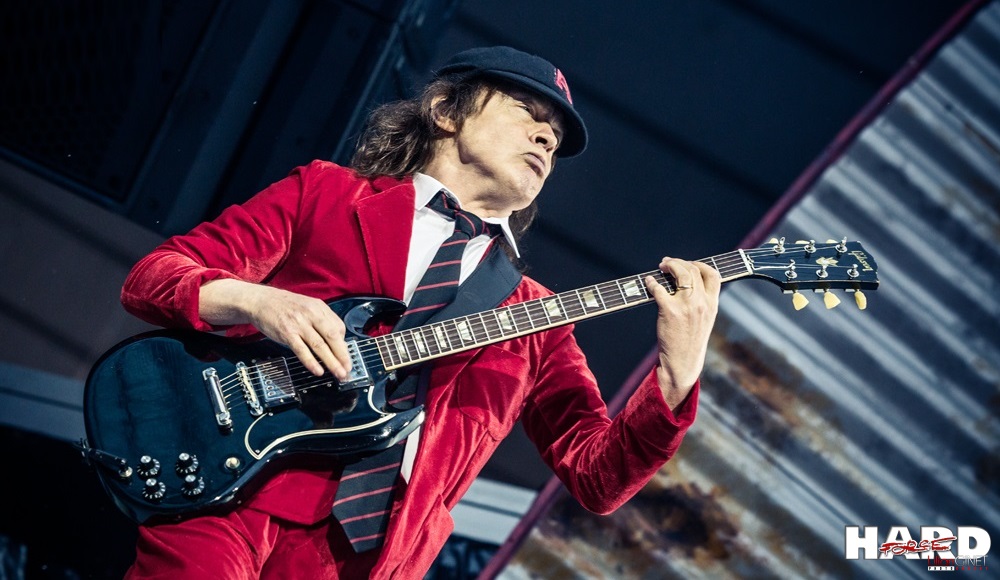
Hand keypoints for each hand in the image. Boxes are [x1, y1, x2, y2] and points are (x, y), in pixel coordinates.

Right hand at [199, 279, 351, 378]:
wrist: (261, 300)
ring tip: (339, 373)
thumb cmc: (285, 306)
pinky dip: (311, 361)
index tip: (347, 358)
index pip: (338, 327)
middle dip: (343, 355)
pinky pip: (301, 350)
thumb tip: (335, 340)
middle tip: (348, 369)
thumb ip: (321, 321)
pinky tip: (318, 371)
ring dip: (331, 362)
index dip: (344, 345)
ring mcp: (299, 324)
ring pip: (319, 345)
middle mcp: (311, 314)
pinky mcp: (286, 333)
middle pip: (332, 336)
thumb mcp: (307, 307)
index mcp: (319, 308)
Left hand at [644, 257, 720, 409]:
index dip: (699, 264)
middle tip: (666, 263)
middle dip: (678, 262)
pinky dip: (652, 282)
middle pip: (692, 270)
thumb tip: (686, 282)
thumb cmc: (690, 341)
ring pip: (679, 273)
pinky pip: (659, 288)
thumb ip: (701, 302)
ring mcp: (686, 306)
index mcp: (712, 304)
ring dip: (668, 266)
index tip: (688, 263)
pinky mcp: (669, 310)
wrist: (682, 362)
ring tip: (660, 267)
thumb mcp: (704, 320)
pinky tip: (649, 282)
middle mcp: (701, 303)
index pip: (712, 274)